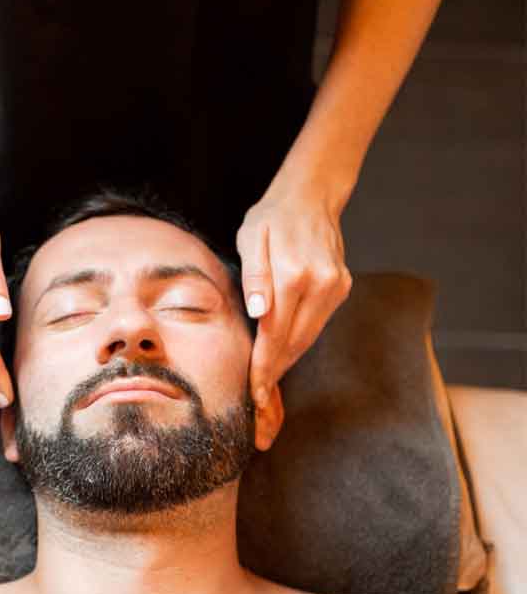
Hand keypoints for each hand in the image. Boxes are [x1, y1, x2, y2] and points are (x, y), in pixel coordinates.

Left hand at [236, 177, 352, 403]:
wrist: (311, 196)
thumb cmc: (272, 217)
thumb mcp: (252, 238)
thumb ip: (254, 276)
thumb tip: (258, 313)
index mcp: (294, 274)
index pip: (275, 334)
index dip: (264, 366)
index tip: (254, 392)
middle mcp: (320, 284)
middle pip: (295, 341)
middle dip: (275, 371)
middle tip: (259, 397)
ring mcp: (336, 286)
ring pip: (309, 336)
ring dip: (288, 359)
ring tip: (268, 380)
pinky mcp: (342, 286)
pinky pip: (318, 322)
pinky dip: (300, 339)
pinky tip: (284, 350)